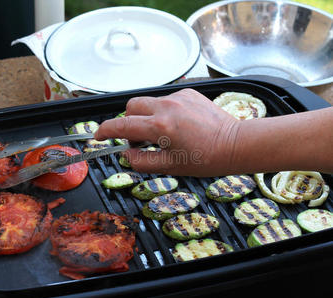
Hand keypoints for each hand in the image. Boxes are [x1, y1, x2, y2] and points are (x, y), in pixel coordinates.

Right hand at [95, 88, 239, 176]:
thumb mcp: (170, 167)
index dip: (106, 130)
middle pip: (131, 106)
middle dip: (128, 121)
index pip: (122, 125)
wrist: (235, 145)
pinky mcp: (189, 92)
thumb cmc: (206, 159)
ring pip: (149, 102)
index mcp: (161, 127)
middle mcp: (167, 107)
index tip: (99, 135)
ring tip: (163, 132)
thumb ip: (142, 161)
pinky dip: (164, 111)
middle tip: (139, 138)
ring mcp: (179, 97)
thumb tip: (127, 154)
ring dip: (147, 116)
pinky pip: (166, 99)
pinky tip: (179, 124)